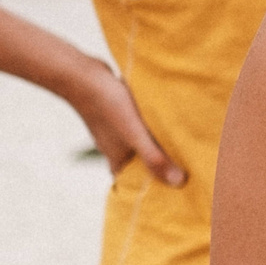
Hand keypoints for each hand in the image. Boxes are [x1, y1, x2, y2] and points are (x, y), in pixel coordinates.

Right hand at [67, 58, 184, 185]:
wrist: (82, 77)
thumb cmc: (109, 107)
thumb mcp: (136, 135)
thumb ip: (154, 158)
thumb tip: (178, 182)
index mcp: (116, 158)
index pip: (132, 181)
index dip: (150, 185)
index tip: (172, 187)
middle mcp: (112, 147)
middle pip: (137, 161)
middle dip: (157, 163)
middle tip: (183, 164)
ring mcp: (111, 130)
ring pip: (136, 142)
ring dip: (153, 143)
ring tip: (179, 141)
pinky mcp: (113, 113)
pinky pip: (134, 125)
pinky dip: (146, 126)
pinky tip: (160, 118)